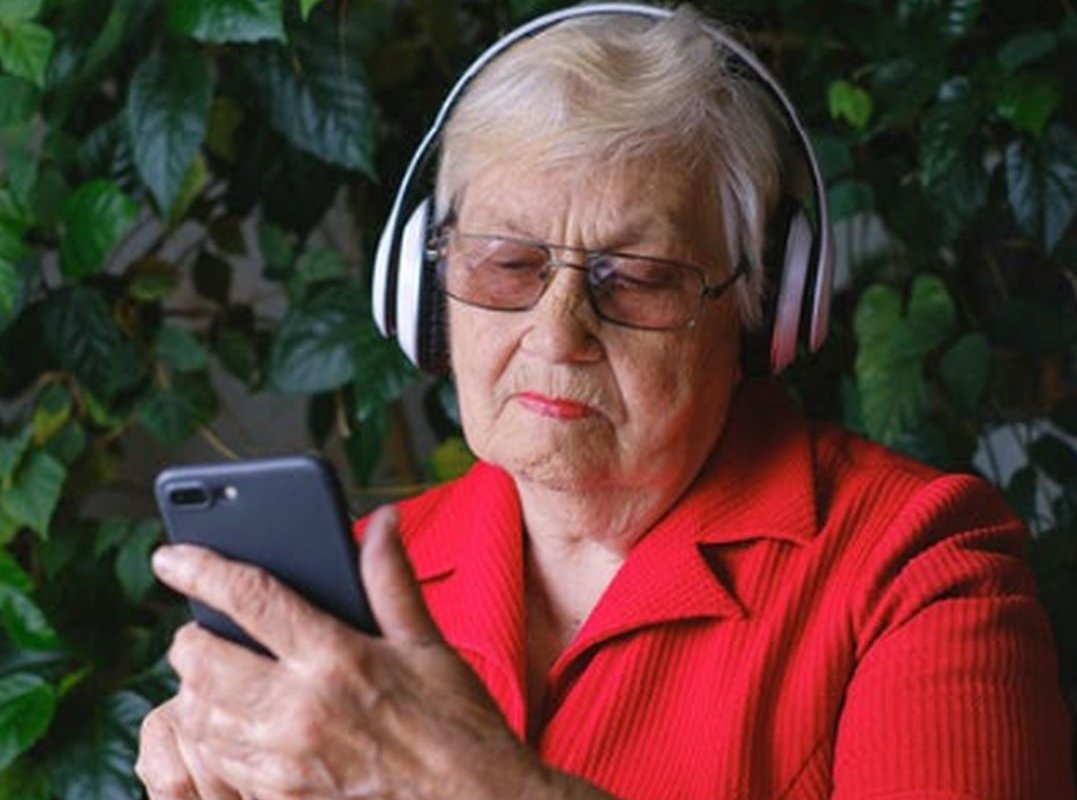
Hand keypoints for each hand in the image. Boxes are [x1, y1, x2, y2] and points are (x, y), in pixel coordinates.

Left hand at [144, 506, 542, 799]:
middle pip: (202, 660)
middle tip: (200, 630)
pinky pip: (215, 763)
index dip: (202, 569)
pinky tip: (231, 725)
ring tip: (212, 675)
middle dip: (189, 638)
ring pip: (199, 714)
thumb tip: (384, 521)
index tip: (173, 556)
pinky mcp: (280, 799)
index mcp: (338, 657)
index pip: (249, 598)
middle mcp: (302, 709)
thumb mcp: (427, 644)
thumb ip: (391, 579)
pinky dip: (210, 738)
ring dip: (194, 689)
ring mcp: (284, 761)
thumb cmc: (455, 724)